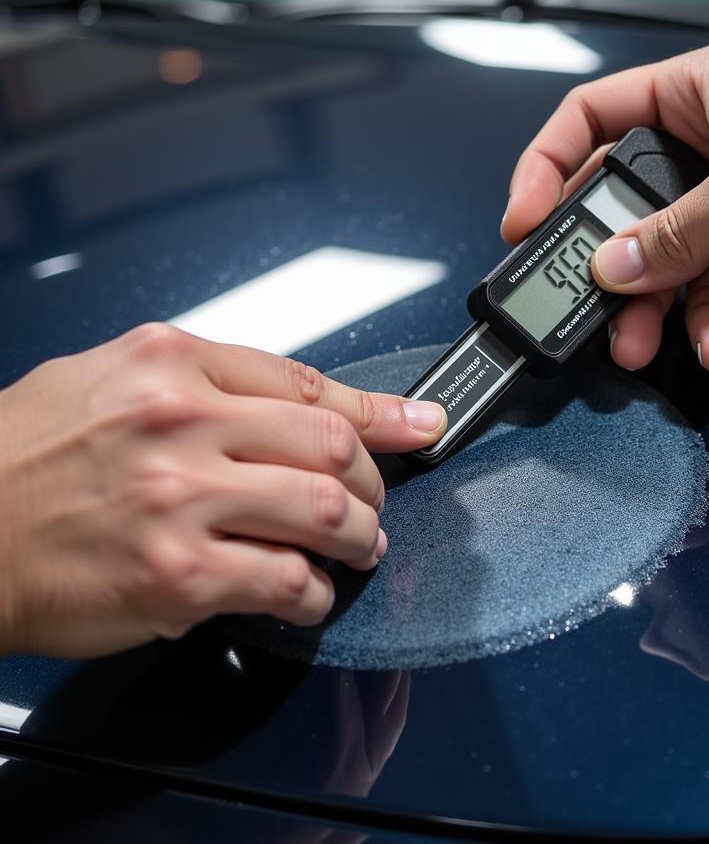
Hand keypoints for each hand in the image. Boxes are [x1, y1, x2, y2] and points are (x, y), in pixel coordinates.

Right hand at [0, 323, 445, 657]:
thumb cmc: (30, 453)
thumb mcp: (116, 376)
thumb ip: (209, 380)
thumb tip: (296, 402)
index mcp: (174, 364)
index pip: (310, 383)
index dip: (380, 411)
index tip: (419, 424)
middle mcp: (184, 423)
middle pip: (331, 446)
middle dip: (373, 482)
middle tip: (374, 502)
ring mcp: (183, 499)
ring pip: (325, 512)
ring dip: (359, 538)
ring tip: (358, 548)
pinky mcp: (177, 575)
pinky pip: (286, 583)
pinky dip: (314, 594)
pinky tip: (308, 593)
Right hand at [504, 39, 708, 389]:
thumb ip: (673, 235)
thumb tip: (613, 265)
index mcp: (700, 100)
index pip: (594, 120)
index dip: (549, 167)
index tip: (524, 219)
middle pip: (635, 221)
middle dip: (630, 280)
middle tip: (616, 321)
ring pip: (688, 282)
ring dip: (701, 323)